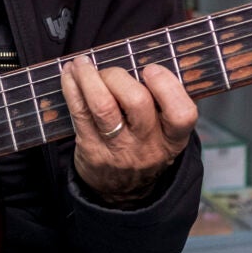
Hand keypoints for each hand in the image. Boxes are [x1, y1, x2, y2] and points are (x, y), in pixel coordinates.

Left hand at [60, 57, 196, 205]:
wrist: (121, 194)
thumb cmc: (143, 148)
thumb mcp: (165, 136)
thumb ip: (162, 104)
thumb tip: (140, 58)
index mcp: (172, 139)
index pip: (182, 113)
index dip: (167, 86)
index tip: (150, 69)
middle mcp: (147, 146)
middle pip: (137, 102)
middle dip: (119, 76)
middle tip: (110, 72)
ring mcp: (117, 150)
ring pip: (103, 106)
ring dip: (89, 77)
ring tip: (81, 63)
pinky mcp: (91, 150)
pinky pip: (79, 113)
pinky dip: (72, 88)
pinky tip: (69, 74)